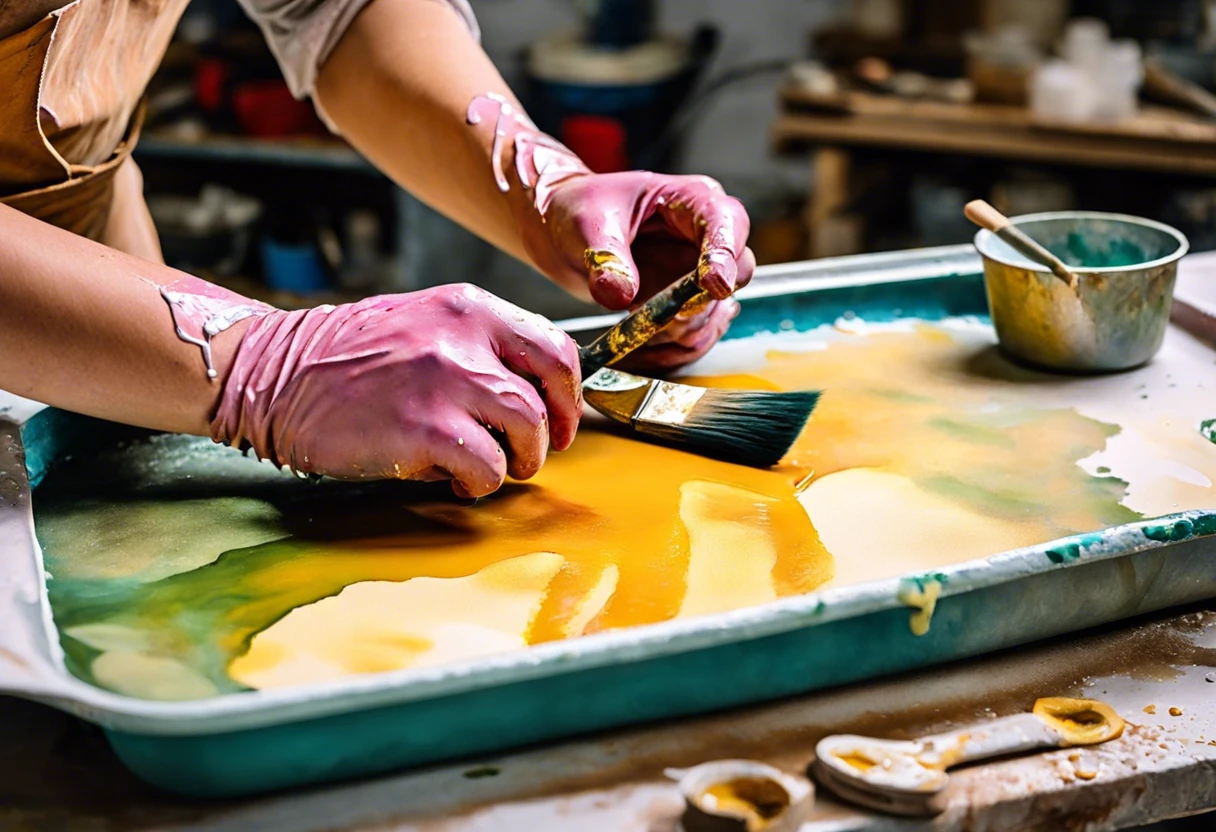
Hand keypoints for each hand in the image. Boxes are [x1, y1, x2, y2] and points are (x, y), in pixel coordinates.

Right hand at [209, 284, 581, 496]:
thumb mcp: (422, 325)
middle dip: (549, 435)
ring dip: (514, 462)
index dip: (567, 395)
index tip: (560, 420)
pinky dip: (475, 483)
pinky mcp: (424, 429)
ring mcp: (445, 381)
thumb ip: (477, 349)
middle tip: (528, 455)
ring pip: (526, 432)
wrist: (273, 373)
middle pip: (547, 396)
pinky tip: (448, 478)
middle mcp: (463, 338)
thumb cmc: (346, 360)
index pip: (554, 348)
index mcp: (468, 308)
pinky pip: (485, 469)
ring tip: (483, 468)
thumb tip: (532, 397)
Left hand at [464, 95, 752, 372]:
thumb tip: (620, 294)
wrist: (562, 231)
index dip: (725, 256)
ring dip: (681, 334)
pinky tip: (639, 351)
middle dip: (701, 304)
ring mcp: (698, 275)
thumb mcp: (587, 224)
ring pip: (715, 314)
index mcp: (691, 200)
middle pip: (735, 274)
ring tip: (636, 332)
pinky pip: (694, 338)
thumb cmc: (579, 210)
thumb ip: (606, 257)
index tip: (713, 286)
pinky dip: (670, 352)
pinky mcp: (684, 306)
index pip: (726, 224)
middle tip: (667, 318)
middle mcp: (705, 237)